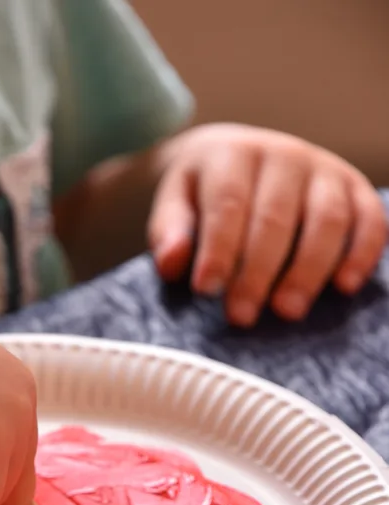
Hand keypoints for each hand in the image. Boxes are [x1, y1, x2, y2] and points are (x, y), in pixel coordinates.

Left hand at [149, 123, 386, 326]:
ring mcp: (324, 170)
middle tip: (241, 316)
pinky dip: (362, 253)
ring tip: (286, 312)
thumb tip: (172, 263)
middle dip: (258, 271)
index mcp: (234, 154)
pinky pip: (370, 220)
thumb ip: (170, 232)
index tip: (206, 290)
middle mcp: (284, 154)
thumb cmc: (201, 195)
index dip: (219, 249)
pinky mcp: (355, 189)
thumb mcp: (174, 204)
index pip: (228, 203)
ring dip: (308, 270)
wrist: (236, 160)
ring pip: (326, 219)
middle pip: (276, 217)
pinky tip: (343, 287)